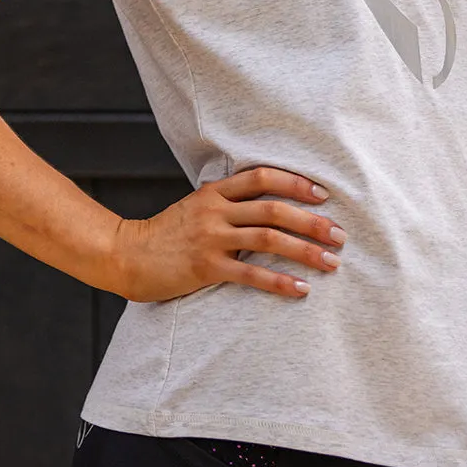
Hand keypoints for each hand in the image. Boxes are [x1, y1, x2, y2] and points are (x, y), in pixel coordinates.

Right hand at [111, 165, 346, 302]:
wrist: (126, 255)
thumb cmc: (165, 234)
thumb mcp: (194, 207)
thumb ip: (226, 202)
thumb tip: (265, 202)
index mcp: (214, 192)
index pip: (262, 177)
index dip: (296, 183)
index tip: (323, 195)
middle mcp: (215, 211)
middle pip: (274, 209)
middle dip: (312, 221)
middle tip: (340, 234)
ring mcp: (210, 239)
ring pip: (268, 239)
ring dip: (304, 250)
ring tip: (331, 262)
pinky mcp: (205, 268)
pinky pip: (251, 275)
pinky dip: (279, 282)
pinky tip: (301, 289)